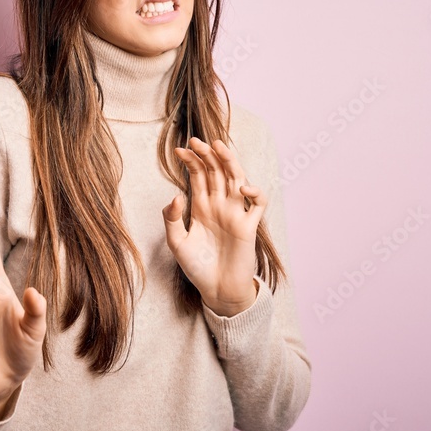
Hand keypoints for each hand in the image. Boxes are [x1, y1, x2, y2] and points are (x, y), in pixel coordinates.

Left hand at [163, 137, 267, 315]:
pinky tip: (242, 188)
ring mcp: (236, 214)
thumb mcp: (176, 242)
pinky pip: (258, 204)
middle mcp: (219, 205)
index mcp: (202, 206)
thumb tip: (176, 195)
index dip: (191, 161)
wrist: (216, 290)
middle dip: (208, 155)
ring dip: (230, 162)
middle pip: (217, 172)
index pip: (199, 175)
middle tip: (197, 141)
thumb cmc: (197, 267)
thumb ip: (172, 219)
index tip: (180, 150)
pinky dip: (255, 192)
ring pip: (237, 179)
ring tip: (219, 147)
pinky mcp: (249, 227)